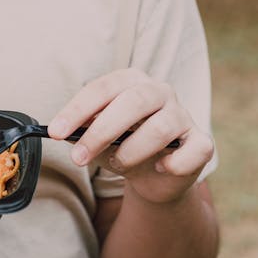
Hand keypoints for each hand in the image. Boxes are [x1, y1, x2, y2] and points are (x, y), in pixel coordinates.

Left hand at [48, 69, 214, 204]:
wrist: (155, 175)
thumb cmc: (123, 146)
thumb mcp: (98, 137)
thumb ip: (83, 130)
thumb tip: (63, 133)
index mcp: (131, 81)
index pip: (103, 88)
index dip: (77, 110)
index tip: (55, 132)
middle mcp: (160, 91)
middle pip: (132, 103)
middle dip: (100, 132)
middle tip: (77, 156)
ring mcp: (183, 115)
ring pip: (159, 128)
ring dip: (131, 152)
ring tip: (117, 163)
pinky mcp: (201, 142)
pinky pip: (193, 150)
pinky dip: (174, 163)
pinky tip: (160, 168)